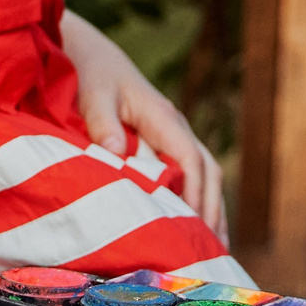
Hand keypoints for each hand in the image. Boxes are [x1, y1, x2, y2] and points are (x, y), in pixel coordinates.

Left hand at [59, 12, 227, 238]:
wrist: (89, 54)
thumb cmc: (90, 73)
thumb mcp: (93, 95)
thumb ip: (103, 123)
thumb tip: (116, 154)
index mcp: (162, 116)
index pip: (190, 159)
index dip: (194, 194)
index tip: (191, 226)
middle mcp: (175, 126)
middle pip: (208, 170)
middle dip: (213, 209)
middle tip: (213, 251)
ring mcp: (172, 134)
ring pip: (205, 173)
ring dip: (212, 208)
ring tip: (216, 250)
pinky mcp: (163, 143)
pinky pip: (191, 174)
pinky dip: (199, 199)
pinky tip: (196, 226)